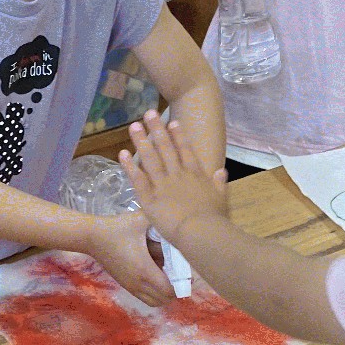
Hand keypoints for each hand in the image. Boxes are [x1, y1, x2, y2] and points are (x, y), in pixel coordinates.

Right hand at [85, 211, 175, 307]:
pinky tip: (156, 277)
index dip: (180, 285)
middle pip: (164, 300)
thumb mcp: (141, 219)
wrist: (92, 237)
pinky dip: (154, 294)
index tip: (186, 273)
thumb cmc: (118, 228)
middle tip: (180, 275)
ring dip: (164, 294)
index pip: (169, 290)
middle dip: (175, 290)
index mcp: (145, 270)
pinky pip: (144, 298)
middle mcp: (139, 283)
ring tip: (169, 278)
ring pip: (154, 302)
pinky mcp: (125, 285)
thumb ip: (159, 216)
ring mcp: (131, 286)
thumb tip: (175, 215)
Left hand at [122, 110, 228, 245]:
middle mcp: (177, 174)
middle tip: (148, 113)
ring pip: (150, 158)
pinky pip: (138, 178)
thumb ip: (219, 183)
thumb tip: (221, 171)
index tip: (172, 121)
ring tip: (134, 126)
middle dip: (157, 129)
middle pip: (165, 148)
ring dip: (141, 141)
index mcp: (195, 175)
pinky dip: (130, 166)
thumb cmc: (213, 219)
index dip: (178, 135)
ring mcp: (162, 184)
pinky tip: (123, 153)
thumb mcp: (221, 198)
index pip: (186, 150)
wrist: (200, 231)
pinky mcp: (149, 197)